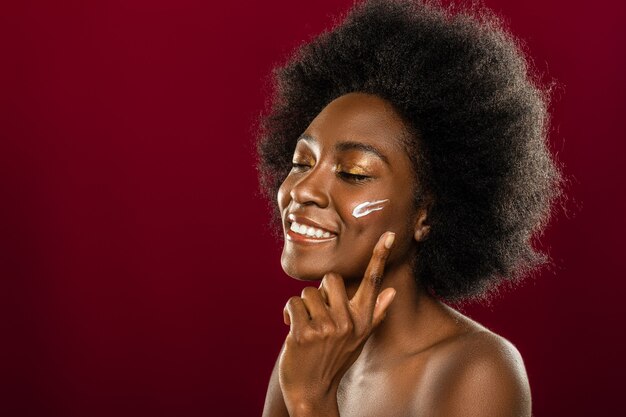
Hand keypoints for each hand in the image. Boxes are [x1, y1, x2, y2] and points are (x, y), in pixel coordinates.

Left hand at [279, 232, 396, 413]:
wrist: (311, 391)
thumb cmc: (334, 360)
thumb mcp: (358, 340)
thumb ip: (374, 314)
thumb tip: (392, 291)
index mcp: (362, 320)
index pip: (373, 282)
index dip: (380, 256)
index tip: (388, 235)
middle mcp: (348, 322)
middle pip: (330, 279)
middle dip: (319, 293)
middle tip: (317, 315)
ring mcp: (327, 328)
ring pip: (308, 292)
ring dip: (302, 307)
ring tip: (305, 327)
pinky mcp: (305, 333)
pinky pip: (293, 303)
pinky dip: (288, 315)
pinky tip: (292, 332)